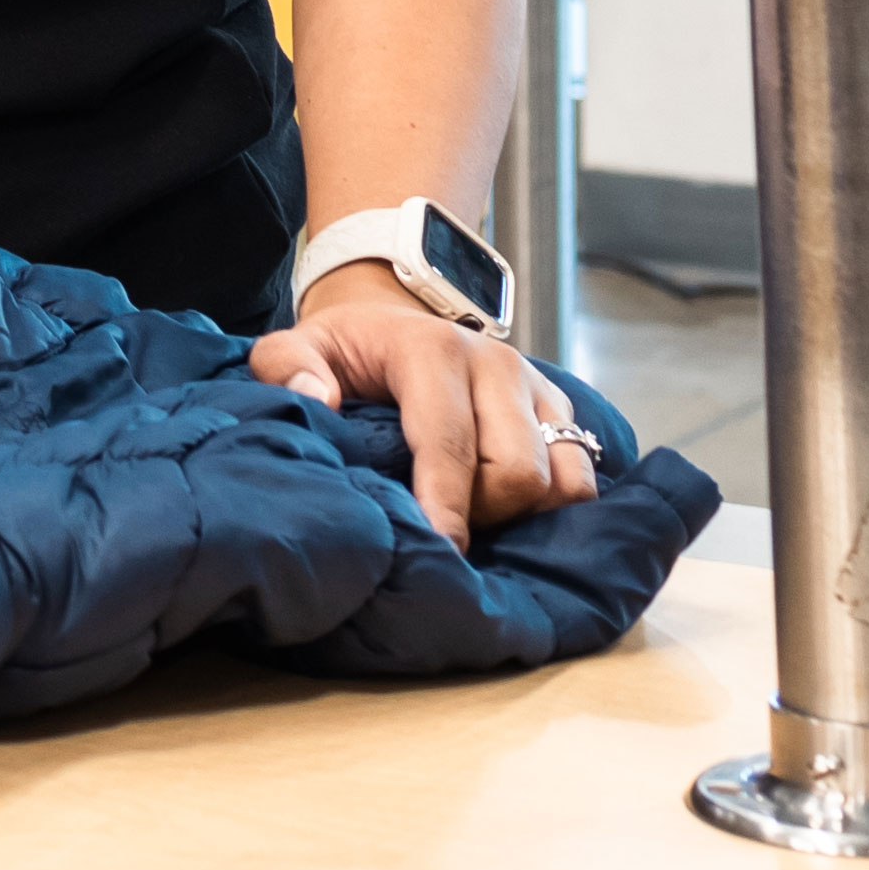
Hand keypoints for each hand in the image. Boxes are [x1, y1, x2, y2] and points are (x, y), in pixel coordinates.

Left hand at [249, 262, 591, 551]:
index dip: (446, 505)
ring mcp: (538, 387)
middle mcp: (498, 365)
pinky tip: (509, 515)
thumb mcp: (297, 344)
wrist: (392, 319)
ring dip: (522, 513)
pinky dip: (554, 507)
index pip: (450, 443)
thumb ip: (287, 365)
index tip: (438, 550)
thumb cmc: (344, 349)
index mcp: (434, 350)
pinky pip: (581, 477)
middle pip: (518, 471)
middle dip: (482, 512)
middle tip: (438, 521)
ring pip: (562, 480)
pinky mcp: (562, 409)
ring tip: (472, 513)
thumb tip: (317, 400)